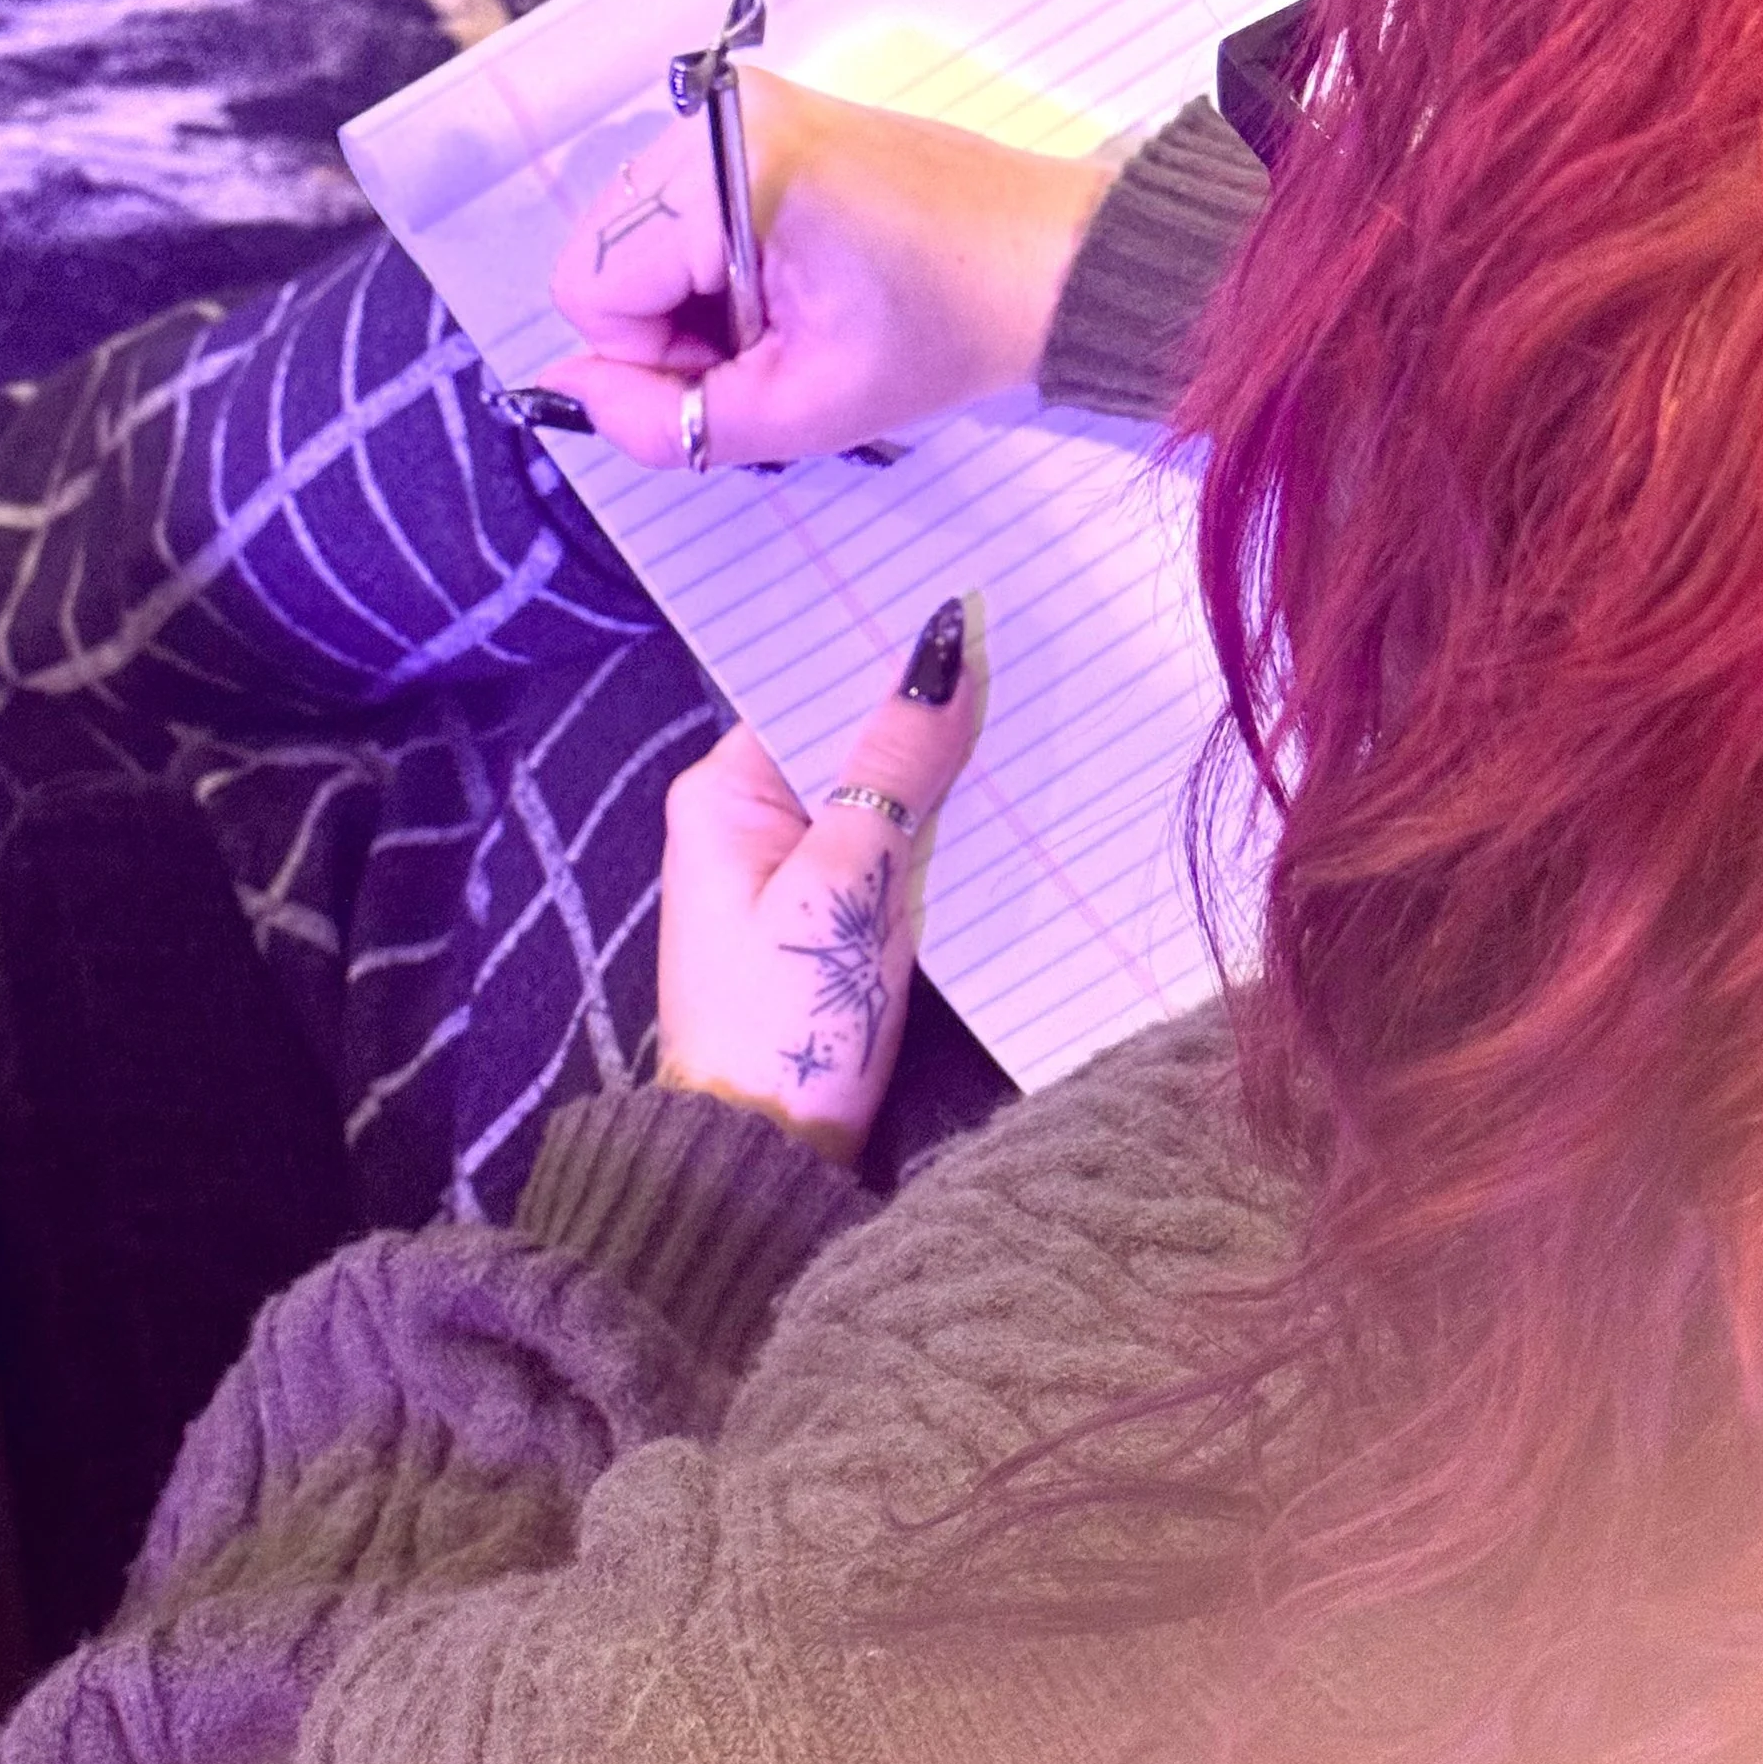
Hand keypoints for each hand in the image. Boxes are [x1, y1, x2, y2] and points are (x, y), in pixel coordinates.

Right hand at [543, 70, 1112, 467]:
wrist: (1050, 263)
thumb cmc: (951, 329)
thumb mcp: (801, 410)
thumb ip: (663, 420)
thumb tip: (564, 395)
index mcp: (734, 170)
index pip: (591, 287)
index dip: (652, 358)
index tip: (743, 368)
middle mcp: (724, 114)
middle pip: (602, 253)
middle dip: (669, 324)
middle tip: (775, 345)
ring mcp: (740, 104)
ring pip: (633, 235)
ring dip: (693, 298)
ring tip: (791, 312)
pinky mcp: (759, 114)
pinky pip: (676, 207)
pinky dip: (714, 263)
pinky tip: (792, 280)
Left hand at [655, 598, 978, 1165]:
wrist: (761, 1160)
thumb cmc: (785, 1024)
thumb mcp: (846, 883)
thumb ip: (894, 769)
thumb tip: (941, 655)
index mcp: (723, 793)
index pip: (811, 686)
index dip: (888, 651)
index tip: (971, 604)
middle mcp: (748, 820)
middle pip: (849, 736)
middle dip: (929, 710)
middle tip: (1027, 653)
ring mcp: (791, 872)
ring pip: (880, 794)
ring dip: (946, 774)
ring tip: (1038, 716)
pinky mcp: (830, 921)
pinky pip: (892, 851)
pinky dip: (941, 835)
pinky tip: (1010, 810)